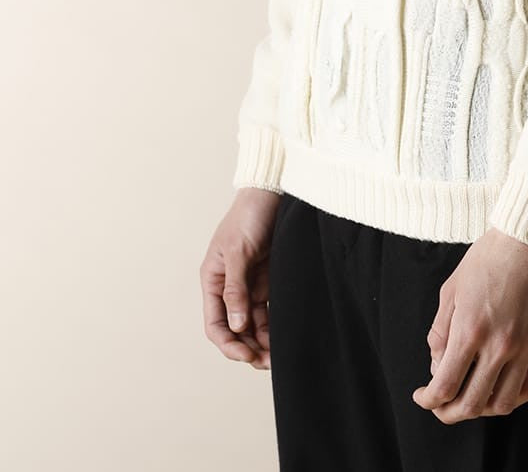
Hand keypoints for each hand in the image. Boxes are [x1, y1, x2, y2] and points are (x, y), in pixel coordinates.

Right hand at [200, 187, 281, 369]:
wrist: (273, 192)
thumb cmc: (249, 216)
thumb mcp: (238, 252)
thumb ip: (236, 289)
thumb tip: (237, 326)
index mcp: (213, 280)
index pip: (216, 324)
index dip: (229, 344)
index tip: (248, 355)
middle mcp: (229, 287)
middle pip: (235, 329)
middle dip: (249, 348)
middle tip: (270, 362)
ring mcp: (249, 285)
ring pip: (253, 324)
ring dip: (264, 341)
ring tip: (280, 356)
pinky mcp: (268, 281)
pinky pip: (269, 311)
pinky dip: (275, 326)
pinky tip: (286, 337)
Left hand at [411, 225, 527, 422]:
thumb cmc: (490, 256)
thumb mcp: (453, 288)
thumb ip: (441, 330)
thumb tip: (438, 363)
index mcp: (471, 329)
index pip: (445, 386)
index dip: (429, 400)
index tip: (423, 397)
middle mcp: (500, 345)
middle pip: (472, 403)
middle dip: (450, 413)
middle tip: (442, 407)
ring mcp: (527, 347)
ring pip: (503, 403)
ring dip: (482, 410)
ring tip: (472, 401)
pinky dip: (514, 399)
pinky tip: (502, 391)